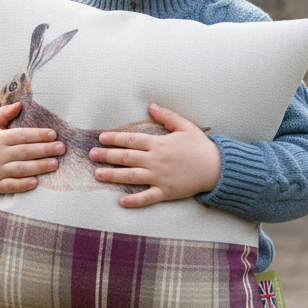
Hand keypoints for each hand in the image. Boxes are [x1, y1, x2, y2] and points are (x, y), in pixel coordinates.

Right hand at [0, 102, 64, 193]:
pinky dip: (22, 184)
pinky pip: (10, 186)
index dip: (37, 134)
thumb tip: (20, 104)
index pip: (21, 135)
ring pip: (20, 169)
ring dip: (39, 167)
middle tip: (61, 148)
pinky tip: (35, 182)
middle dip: (44, 150)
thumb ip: (4, 113)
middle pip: (24, 152)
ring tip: (55, 164)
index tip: (53, 134)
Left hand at [88, 104, 221, 207]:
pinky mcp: (166, 191)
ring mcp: (159, 177)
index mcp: (159, 143)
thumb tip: (151, 106)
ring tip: (98, 174)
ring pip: (131, 176)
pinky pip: (147, 197)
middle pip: (126, 157)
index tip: (101, 138)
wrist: (217, 168)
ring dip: (113, 175)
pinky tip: (120, 201)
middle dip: (107, 155)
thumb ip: (167, 116)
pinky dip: (134, 201)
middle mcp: (155, 160)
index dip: (114, 138)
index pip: (131, 140)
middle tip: (91, 155)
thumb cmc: (201, 147)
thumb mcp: (185, 126)